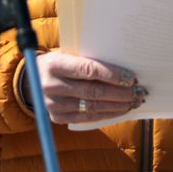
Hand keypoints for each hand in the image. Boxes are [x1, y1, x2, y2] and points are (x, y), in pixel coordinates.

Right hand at [29, 51, 147, 123]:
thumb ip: (89, 59)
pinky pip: (87, 118)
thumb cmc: (60, 62)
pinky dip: (107, 114)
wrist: (32, 78)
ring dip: (118, 105)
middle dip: (121, 93)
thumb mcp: (68, 54)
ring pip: (93, 107)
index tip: (132, 78)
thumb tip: (124, 69)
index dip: (112, 75)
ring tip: (135, 101)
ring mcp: (52, 104)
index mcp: (54, 65)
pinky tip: (122, 109)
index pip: (88, 70)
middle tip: (140, 92)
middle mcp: (51, 86)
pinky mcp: (57, 117)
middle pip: (93, 91)